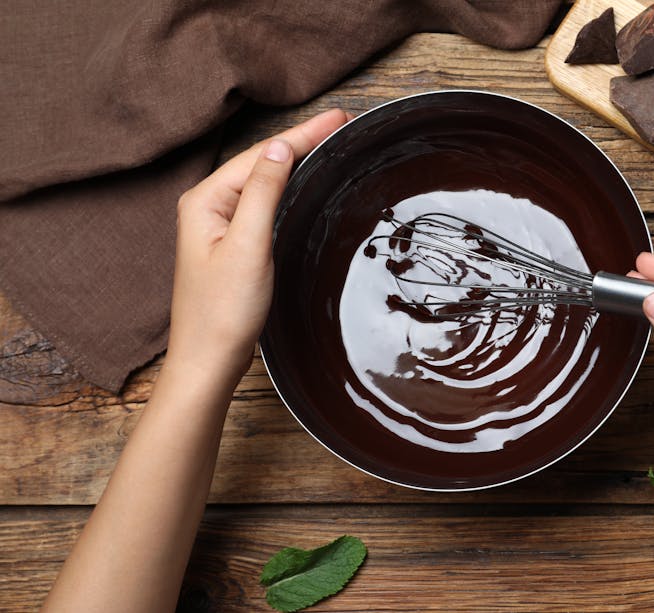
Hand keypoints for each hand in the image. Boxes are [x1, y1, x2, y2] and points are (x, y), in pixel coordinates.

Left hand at [167, 109, 349, 380]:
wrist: (208, 362)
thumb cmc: (222, 311)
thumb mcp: (247, 246)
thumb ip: (262, 193)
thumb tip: (278, 149)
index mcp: (205, 200)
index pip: (261, 155)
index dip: (303, 135)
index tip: (338, 118)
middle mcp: (208, 207)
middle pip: (261, 163)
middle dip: (301, 141)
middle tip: (340, 124)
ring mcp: (219, 227)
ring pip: (264, 182)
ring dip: (296, 161)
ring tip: (327, 142)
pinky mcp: (232, 246)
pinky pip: (263, 204)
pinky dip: (288, 188)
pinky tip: (302, 184)